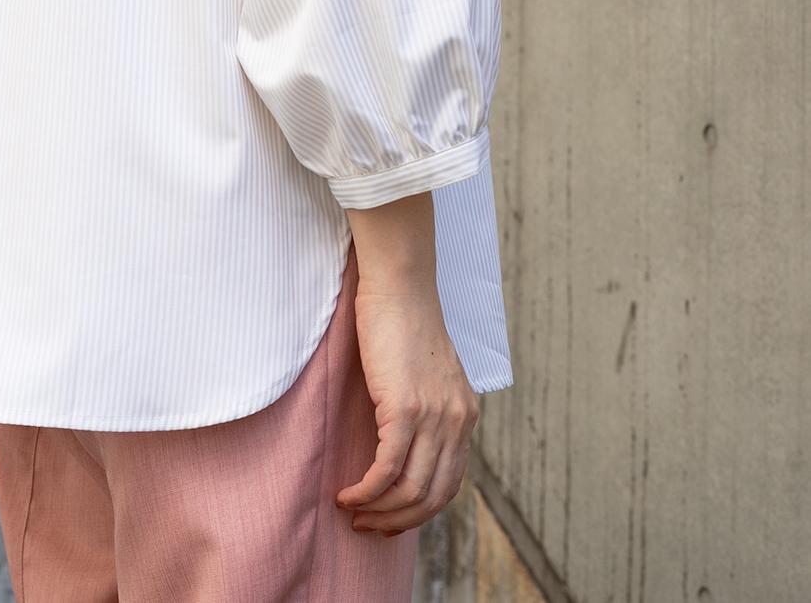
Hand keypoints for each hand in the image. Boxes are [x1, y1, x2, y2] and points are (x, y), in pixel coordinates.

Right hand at [335, 274, 478, 535]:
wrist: (399, 284)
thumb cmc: (401, 320)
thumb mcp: (425, 372)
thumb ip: (424, 406)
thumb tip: (402, 441)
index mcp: (465, 415)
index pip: (449, 484)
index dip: (419, 512)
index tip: (389, 519)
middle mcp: (457, 422)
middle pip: (433, 497)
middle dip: (397, 521)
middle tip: (366, 527)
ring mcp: (434, 417)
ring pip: (410, 491)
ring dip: (378, 512)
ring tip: (351, 512)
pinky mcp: (405, 408)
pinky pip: (387, 469)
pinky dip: (366, 491)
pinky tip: (346, 494)